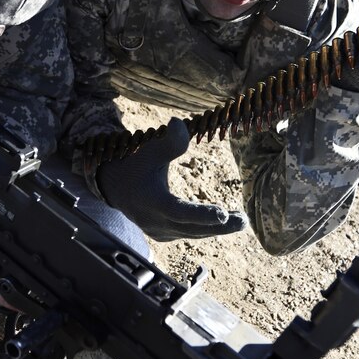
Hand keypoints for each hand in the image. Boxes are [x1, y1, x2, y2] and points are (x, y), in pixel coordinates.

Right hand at [93, 118, 247, 240]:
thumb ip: (168, 142)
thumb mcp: (150, 151)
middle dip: (219, 225)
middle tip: (242, 220)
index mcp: (152, 202)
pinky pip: (188, 234)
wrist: (116, 188)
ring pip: (192, 233)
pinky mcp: (163, 235)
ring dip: (217, 228)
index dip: (201, 214)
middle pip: (192, 228)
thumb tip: (180, 123)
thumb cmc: (136, 165)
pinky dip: (205, 229)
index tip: (223, 214)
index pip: (179, 211)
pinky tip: (222, 222)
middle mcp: (155, 222)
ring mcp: (159, 232)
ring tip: (240, 221)